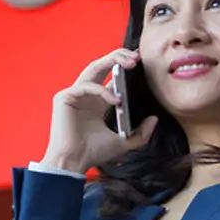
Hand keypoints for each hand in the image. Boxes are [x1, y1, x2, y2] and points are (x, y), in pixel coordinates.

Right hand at [40, 49, 157, 173]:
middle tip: (136, 56)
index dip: (124, 66)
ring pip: (93, 68)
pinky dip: (102, 91)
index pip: (111, 77)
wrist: (74, 163)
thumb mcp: (124, 142)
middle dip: (118, 56)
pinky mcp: (64, 98)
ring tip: (130, 63)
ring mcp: (74, 94)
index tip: (140, 60)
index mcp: (97, 102)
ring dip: (111, 61)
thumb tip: (155, 119)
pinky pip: (86, 86)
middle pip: (101, 66)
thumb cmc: (94, 153)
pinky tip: (116, 100)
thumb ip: (141, 133)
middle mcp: (86, 95)